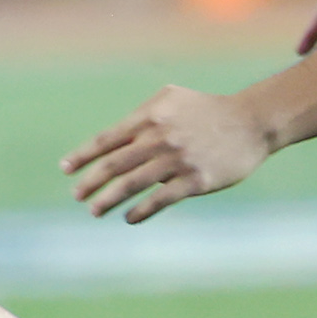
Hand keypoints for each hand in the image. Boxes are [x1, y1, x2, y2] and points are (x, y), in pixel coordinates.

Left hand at [63, 85, 271, 222]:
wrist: (250, 122)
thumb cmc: (206, 110)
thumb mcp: (172, 99)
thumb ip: (142, 115)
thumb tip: (114, 139)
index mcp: (150, 117)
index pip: (107, 139)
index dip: (83, 155)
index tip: (66, 169)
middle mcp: (159, 137)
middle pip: (114, 164)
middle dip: (90, 181)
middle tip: (76, 195)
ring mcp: (177, 160)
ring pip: (132, 184)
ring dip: (109, 199)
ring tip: (94, 210)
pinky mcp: (195, 180)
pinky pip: (160, 200)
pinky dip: (141, 211)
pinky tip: (129, 218)